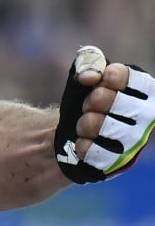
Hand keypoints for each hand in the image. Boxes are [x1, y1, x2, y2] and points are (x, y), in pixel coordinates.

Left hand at [54, 45, 154, 182]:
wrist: (77, 134)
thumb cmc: (88, 102)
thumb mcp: (88, 77)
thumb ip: (89, 64)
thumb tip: (90, 76)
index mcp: (146, 93)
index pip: (130, 78)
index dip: (109, 77)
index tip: (100, 80)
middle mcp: (147, 117)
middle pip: (113, 100)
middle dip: (93, 100)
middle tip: (90, 105)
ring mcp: (136, 141)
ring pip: (104, 126)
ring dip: (86, 122)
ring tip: (85, 124)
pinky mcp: (120, 161)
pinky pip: (98, 152)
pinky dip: (84, 145)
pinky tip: (82, 142)